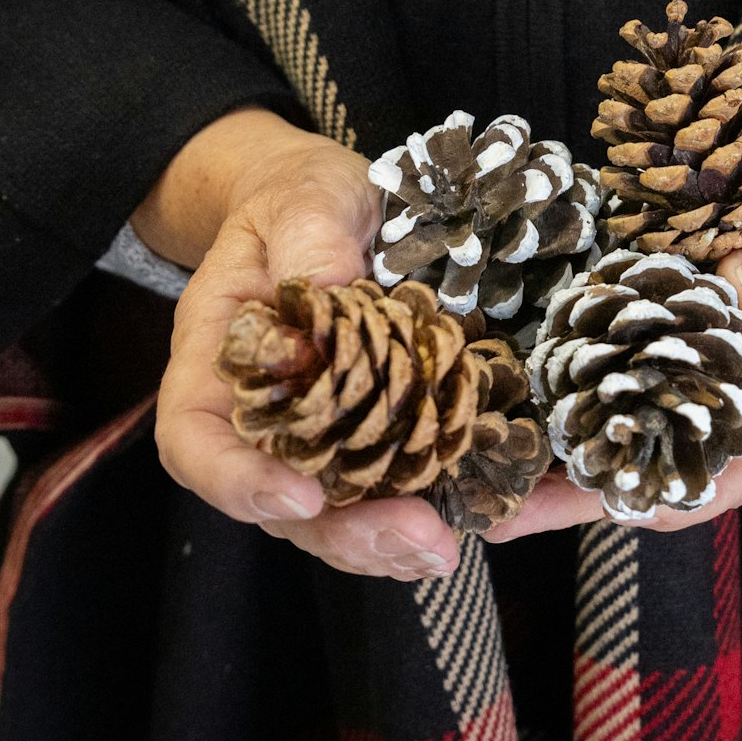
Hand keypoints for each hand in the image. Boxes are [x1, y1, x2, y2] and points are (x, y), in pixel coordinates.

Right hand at [145, 109, 463, 580]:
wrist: (340, 207)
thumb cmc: (301, 201)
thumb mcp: (300, 198)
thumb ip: (308, 235)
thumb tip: (332, 286)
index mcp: (220, 369)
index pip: (199, 445)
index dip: (240, 484)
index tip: (300, 498)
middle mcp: (275, 423)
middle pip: (294, 508)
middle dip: (358, 536)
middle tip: (423, 542)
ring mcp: (339, 440)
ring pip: (364, 514)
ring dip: (419, 539)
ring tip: (480, 539)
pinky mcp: (401, 437)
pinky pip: (431, 485)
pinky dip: (486, 503)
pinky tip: (542, 506)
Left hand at [485, 147, 741, 540]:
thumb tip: (734, 286)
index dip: (689, 493)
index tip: (631, 509)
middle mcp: (734, 413)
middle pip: (665, 471)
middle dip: (593, 496)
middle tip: (516, 513)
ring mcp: (688, 390)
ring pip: (627, 441)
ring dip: (564, 463)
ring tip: (493, 486)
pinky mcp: (652, 360)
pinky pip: (608, 391)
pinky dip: (565, 404)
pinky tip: (510, 414)